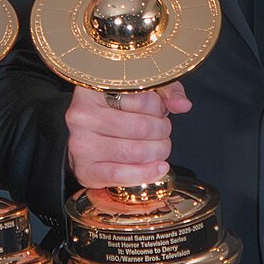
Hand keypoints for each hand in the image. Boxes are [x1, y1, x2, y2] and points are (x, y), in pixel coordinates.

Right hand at [65, 83, 189, 189]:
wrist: (85, 137)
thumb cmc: (112, 112)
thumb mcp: (138, 91)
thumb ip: (164, 90)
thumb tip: (182, 104)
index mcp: (93, 89)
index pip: (143, 99)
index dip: (159, 108)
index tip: (158, 111)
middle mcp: (81, 115)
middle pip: (142, 128)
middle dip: (162, 132)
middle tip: (162, 132)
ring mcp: (81, 143)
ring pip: (136, 152)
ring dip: (158, 152)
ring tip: (159, 147)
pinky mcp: (85, 169)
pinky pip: (122, 174)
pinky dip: (146, 173)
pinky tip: (159, 168)